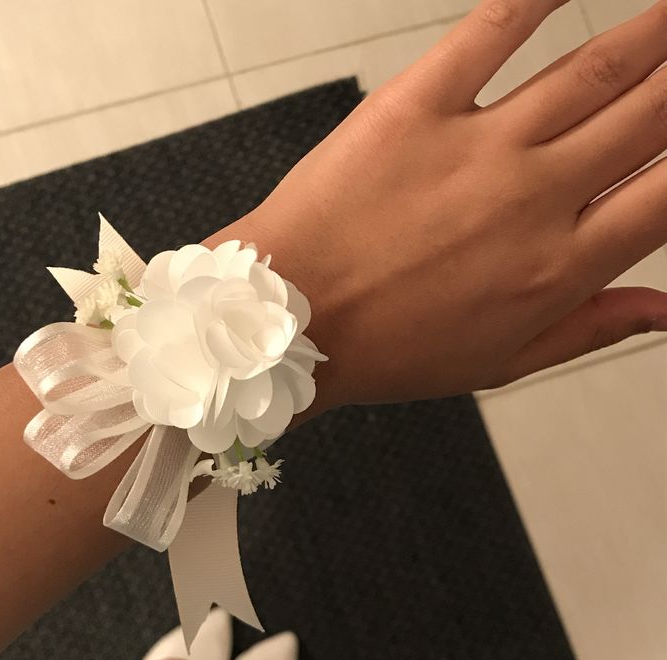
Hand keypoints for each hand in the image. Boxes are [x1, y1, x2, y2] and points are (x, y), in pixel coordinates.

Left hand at [232, 0, 666, 414]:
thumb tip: (664, 310)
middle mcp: (533, 199)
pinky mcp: (417, 107)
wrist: (293, 324)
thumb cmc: (386, 348)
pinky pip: (493, 28)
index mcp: (558, 268)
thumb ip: (588, 329)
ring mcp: (478, 147)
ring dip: (652, 29)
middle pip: (651, 115)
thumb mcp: (498, 363)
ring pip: (595, 67)